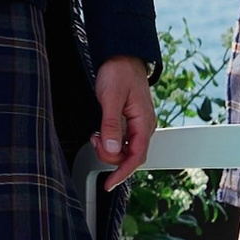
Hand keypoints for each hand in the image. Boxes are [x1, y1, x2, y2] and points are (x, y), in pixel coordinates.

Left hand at [94, 56, 154, 182]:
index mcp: (143, 122)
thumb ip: (111, 125)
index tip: (109, 183)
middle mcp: (143, 126)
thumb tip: (113, 149)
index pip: (136, 156)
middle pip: (129, 155)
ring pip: (124, 149)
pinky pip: (121, 139)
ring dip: (109, 148)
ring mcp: (137, 124)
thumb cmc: (118, 72)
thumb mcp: (111, 98)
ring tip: (97, 134)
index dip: (122, 172)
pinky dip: (109, 141)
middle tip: (96, 141)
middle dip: (110, 155)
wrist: (121, 56)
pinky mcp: (129, 121)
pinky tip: (100, 133)